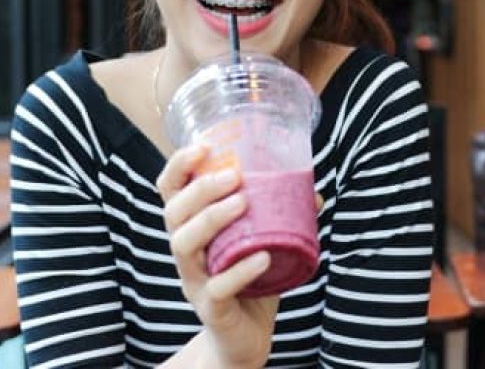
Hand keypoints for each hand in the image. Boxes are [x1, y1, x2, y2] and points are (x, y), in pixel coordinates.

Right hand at [156, 146, 277, 368]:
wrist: (245, 339)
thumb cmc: (250, 282)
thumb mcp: (262, 242)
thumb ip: (281, 217)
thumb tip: (313, 191)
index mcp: (193, 229)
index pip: (170, 191)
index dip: (179, 166)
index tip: (204, 146)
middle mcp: (187, 253)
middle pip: (173, 213)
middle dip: (199, 189)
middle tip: (233, 176)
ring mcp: (195, 281)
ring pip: (184, 246)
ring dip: (211, 219)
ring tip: (243, 203)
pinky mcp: (210, 309)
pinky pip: (217, 287)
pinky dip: (240, 270)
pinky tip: (263, 256)